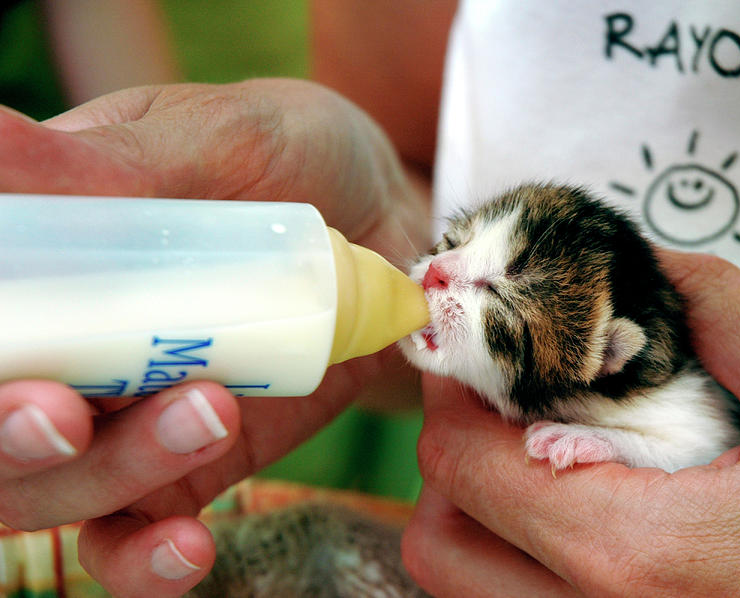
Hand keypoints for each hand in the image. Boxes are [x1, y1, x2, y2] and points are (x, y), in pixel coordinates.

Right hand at [0, 79, 428, 596]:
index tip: (18, 358)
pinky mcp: (195, 459)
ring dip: (109, 476)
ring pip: (63, 489)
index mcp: (45, 251)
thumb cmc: (302, 159)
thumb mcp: (215, 140)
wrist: (393, 229)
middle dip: (11, 437)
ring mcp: (131, 410)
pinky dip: (150, 558)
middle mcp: (72, 340)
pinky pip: (144, 531)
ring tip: (209, 411)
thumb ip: (108, 166)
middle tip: (61, 412)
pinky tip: (187, 546)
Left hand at [403, 251, 739, 596]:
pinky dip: (511, 557)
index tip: (477, 354)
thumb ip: (720, 308)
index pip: (462, 464)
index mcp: (635, 549)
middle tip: (498, 404)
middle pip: (438, 542)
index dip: (452, 391)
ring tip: (532, 455)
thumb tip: (642, 268)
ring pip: (464, 586)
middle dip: (450, 457)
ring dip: (473, 513)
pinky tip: (569, 507)